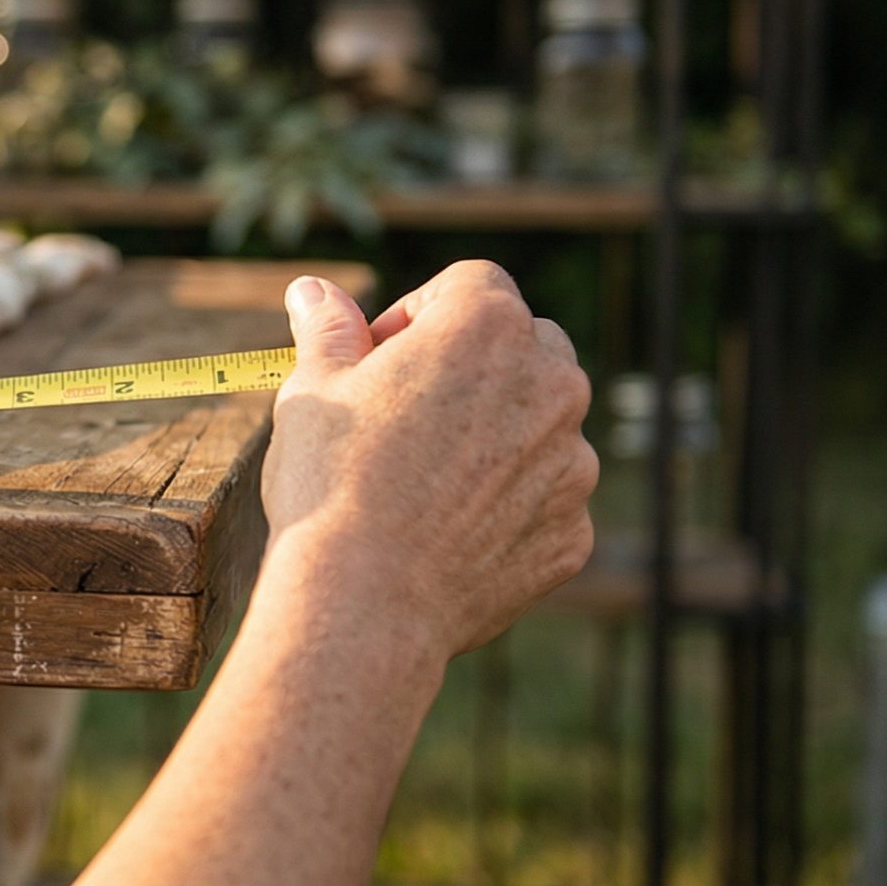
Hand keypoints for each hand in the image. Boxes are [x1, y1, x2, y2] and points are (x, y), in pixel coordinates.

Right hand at [257, 261, 596, 661]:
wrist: (365, 601)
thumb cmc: (331, 481)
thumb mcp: (313, 387)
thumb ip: (328, 329)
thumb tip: (314, 289)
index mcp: (488, 328)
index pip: (470, 285)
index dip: (418, 315)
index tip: (378, 359)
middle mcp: (552, 384)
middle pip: (523, 347)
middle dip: (473, 367)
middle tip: (405, 412)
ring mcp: (573, 463)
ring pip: (540, 427)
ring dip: (494, 438)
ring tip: (421, 482)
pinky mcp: (573, 531)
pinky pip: (543, 500)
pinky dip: (506, 507)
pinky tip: (444, 531)